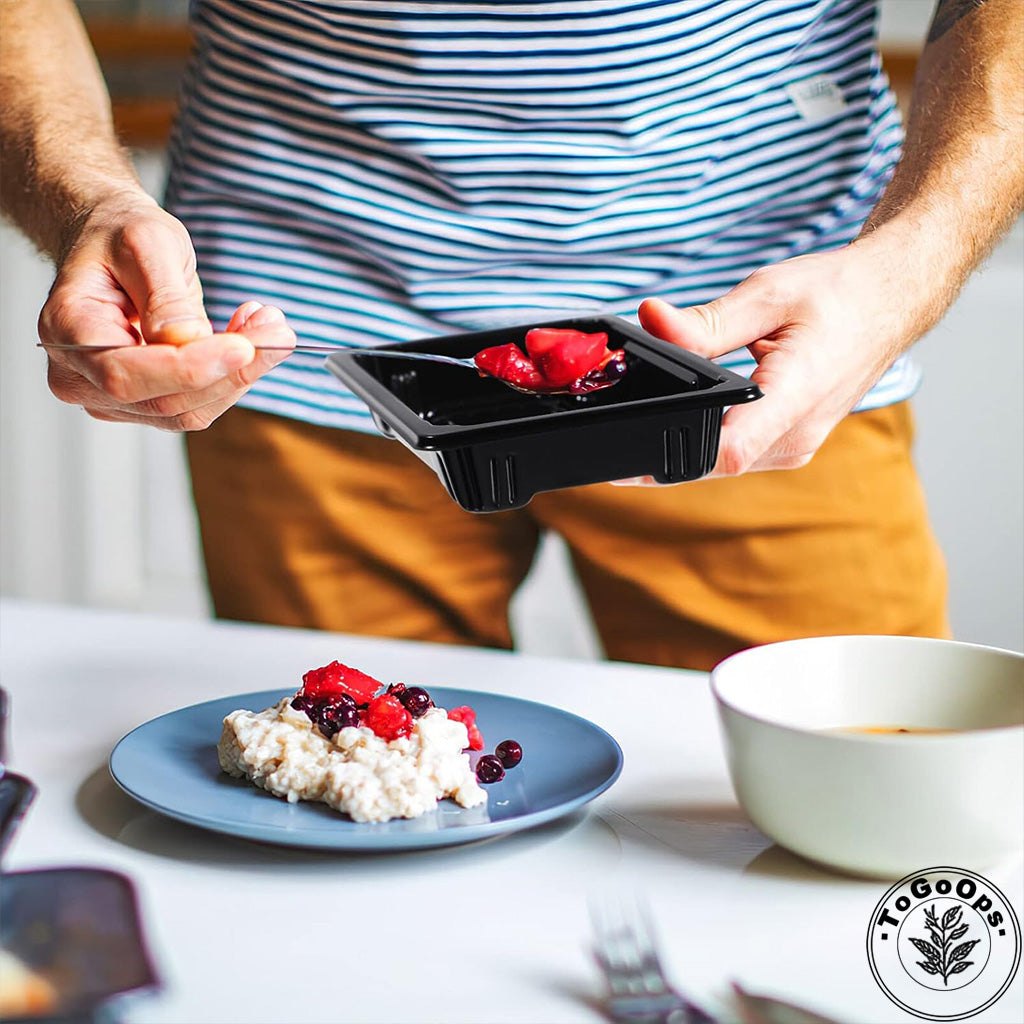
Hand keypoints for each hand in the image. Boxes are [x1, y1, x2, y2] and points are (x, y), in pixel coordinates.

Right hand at [38, 191, 294, 430]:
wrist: (116, 250)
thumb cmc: (121, 238)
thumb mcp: (147, 243)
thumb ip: (166, 297)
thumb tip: (190, 341)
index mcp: (68, 331)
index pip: (125, 375)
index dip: (188, 369)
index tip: (242, 347)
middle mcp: (81, 376)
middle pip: (165, 400)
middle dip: (231, 371)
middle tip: (277, 330)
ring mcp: (113, 398)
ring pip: (190, 410)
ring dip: (242, 374)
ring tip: (270, 327)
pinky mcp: (149, 402)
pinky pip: (200, 404)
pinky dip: (235, 376)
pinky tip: (251, 339)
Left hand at [628, 240, 911, 478]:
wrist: (890, 302)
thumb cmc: (838, 295)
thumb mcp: (767, 295)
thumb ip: (706, 321)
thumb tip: (651, 321)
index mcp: (797, 395)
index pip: (730, 450)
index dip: (673, 460)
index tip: (632, 453)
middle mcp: (798, 434)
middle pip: (713, 464)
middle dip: (662, 453)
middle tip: (619, 434)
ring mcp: (796, 446)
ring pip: (722, 464)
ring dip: (686, 447)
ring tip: (653, 418)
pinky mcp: (790, 446)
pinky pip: (737, 455)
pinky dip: (708, 440)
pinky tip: (690, 418)